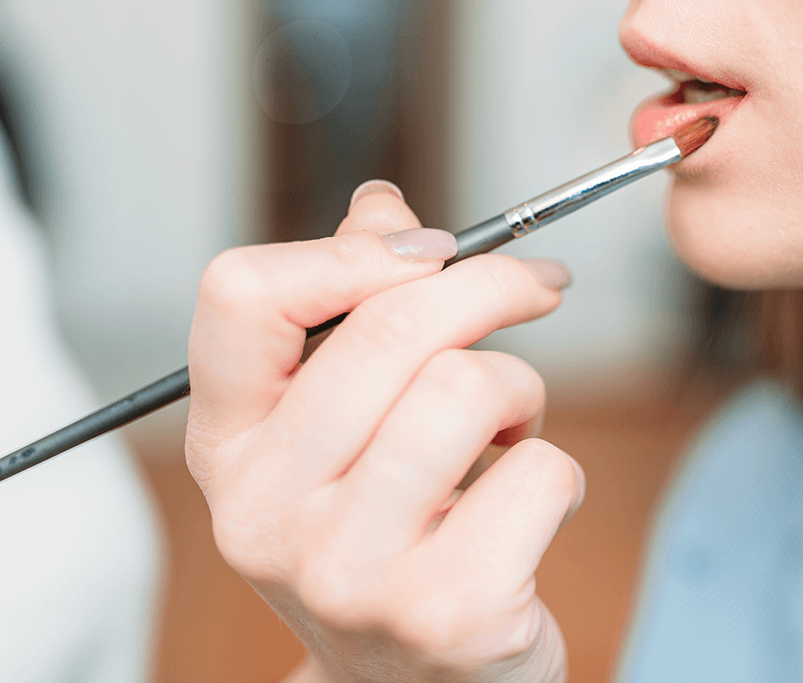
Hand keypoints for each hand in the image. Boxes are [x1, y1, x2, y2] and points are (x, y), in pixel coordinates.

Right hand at [185, 182, 582, 682]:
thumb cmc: (391, 538)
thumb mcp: (343, 431)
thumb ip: (354, 308)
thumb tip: (381, 204)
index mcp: (228, 449)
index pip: (240, 295)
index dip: (351, 250)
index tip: (433, 250)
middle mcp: (266, 512)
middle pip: (390, 324)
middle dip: (491, 285)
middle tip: (537, 288)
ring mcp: (350, 570)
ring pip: (470, 386)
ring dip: (524, 386)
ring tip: (514, 425)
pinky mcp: (447, 611)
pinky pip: (541, 469)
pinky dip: (560, 471)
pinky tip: (529, 507)